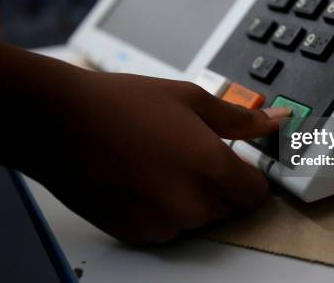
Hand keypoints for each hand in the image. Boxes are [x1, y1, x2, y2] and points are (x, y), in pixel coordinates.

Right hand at [35, 72, 288, 243]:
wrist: (60, 122)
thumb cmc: (120, 105)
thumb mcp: (189, 98)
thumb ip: (239, 118)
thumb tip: (273, 120)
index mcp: (212, 169)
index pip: (257, 194)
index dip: (250, 176)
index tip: (238, 162)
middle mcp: (191, 205)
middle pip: (229, 207)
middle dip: (220, 183)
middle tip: (191, 151)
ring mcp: (162, 224)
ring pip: (197, 218)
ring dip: (190, 196)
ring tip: (160, 160)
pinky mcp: (136, 234)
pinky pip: (166, 226)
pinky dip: (162, 208)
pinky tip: (141, 177)